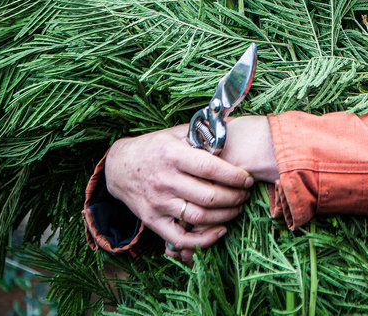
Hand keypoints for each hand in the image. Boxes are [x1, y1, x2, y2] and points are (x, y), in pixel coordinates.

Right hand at [105, 124, 252, 263]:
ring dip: (225, 216)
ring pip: (199, 216)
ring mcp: (158, 203)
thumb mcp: (176, 134)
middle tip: (246, 194)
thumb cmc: (155, 147)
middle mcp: (166, 180)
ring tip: (237, 208)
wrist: (119, 167)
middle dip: (235, 197)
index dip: (234, 175)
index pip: (210, 168)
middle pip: (208, 196)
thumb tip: (233, 126)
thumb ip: (202, 134)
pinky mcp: (152, 221)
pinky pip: (179, 238)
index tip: (248, 178)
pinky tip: (219, 231)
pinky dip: (202, 240)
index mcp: (173, 155)